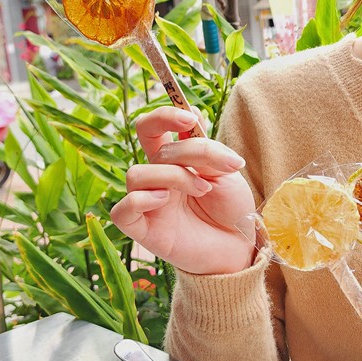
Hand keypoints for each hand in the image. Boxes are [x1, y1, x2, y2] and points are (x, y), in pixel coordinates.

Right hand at [110, 107, 255, 274]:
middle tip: (194, 138)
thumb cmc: (231, 210)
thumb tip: (193, 113)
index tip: (190, 118)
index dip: (167, 114)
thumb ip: (205, 149)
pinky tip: (165, 201)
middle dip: (164, 125)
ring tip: (203, 190)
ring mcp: (148, 200)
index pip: (158, 126)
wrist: (239, 247)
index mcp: (176, 159)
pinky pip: (122, 210)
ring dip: (174, 176)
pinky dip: (141, 200)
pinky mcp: (143, 229)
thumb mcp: (226, 173)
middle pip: (142, 134)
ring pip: (138, 173)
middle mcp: (158, 175)